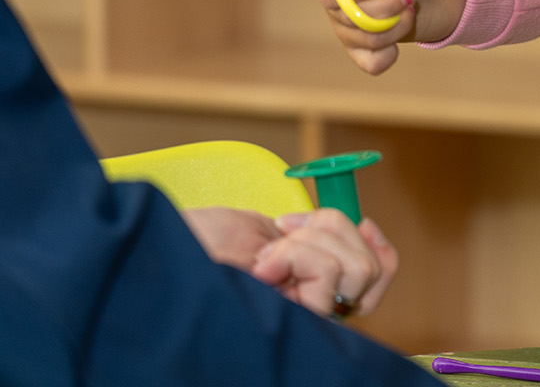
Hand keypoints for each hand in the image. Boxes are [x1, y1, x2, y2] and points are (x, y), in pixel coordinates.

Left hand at [182, 206, 397, 317]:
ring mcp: (305, 313)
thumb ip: (310, 235)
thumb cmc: (200, 239)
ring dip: (310, 243)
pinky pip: (327, 276)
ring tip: (266, 254)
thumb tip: (359, 227)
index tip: (360, 220)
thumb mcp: (264, 227)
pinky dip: (300, 255)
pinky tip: (264, 266)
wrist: (161, 254)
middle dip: (334, 231)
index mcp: (310, 280)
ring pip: (354, 270)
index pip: (378, 271)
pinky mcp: (295, 319)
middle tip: (282, 233)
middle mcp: (313, 301)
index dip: (378, 245)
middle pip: (370, 268)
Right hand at [317, 0, 415, 74]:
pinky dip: (388, 57)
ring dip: (398, 25)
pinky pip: (372, 65)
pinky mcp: (365, 55)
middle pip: (355, 21)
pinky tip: (398, 45)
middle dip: (387, 8)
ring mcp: (350, 37)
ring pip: (370, 40)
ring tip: (411, 8)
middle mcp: (337, 15)